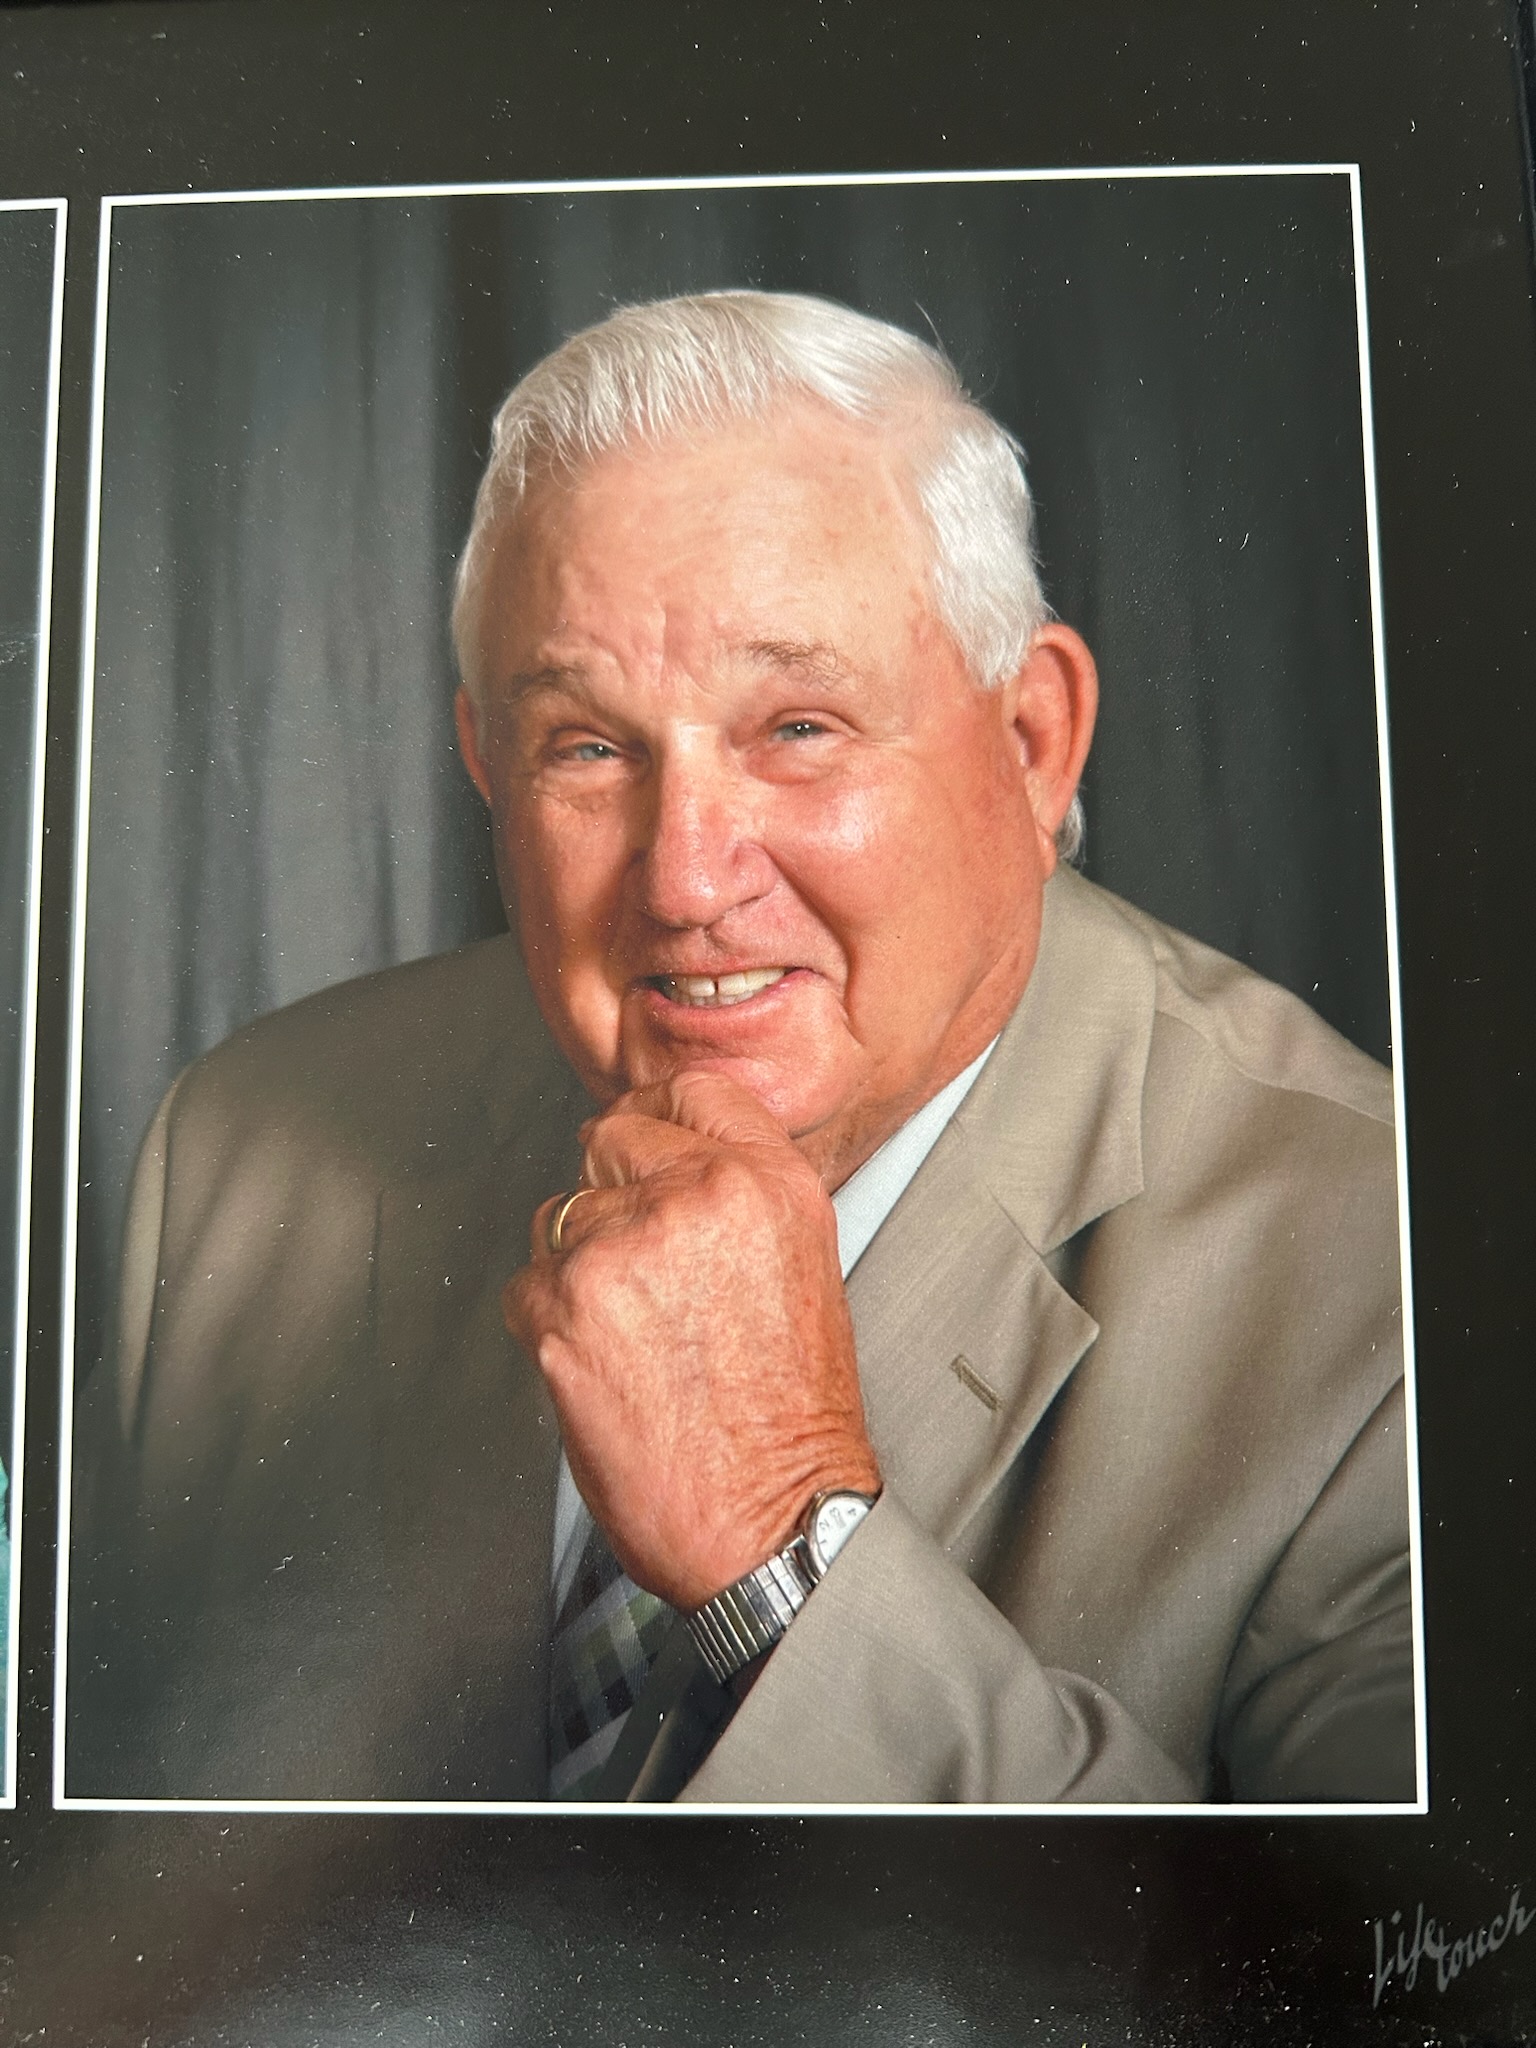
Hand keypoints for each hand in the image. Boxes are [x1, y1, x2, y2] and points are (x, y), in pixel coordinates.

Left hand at [503, 1070, 881, 1608]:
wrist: (772, 1516)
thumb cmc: (790, 1414)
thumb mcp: (803, 1265)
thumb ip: (739, 1193)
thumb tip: (667, 1155)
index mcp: (767, 1183)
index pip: (689, 1090)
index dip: (655, 1113)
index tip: (642, 1136)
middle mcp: (697, 1197)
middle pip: (608, 1137)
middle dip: (611, 1193)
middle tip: (637, 1266)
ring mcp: (622, 1247)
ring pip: (560, 1214)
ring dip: (578, 1264)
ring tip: (634, 1334)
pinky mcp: (561, 1306)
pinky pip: (526, 1283)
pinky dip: (549, 1323)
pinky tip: (605, 1366)